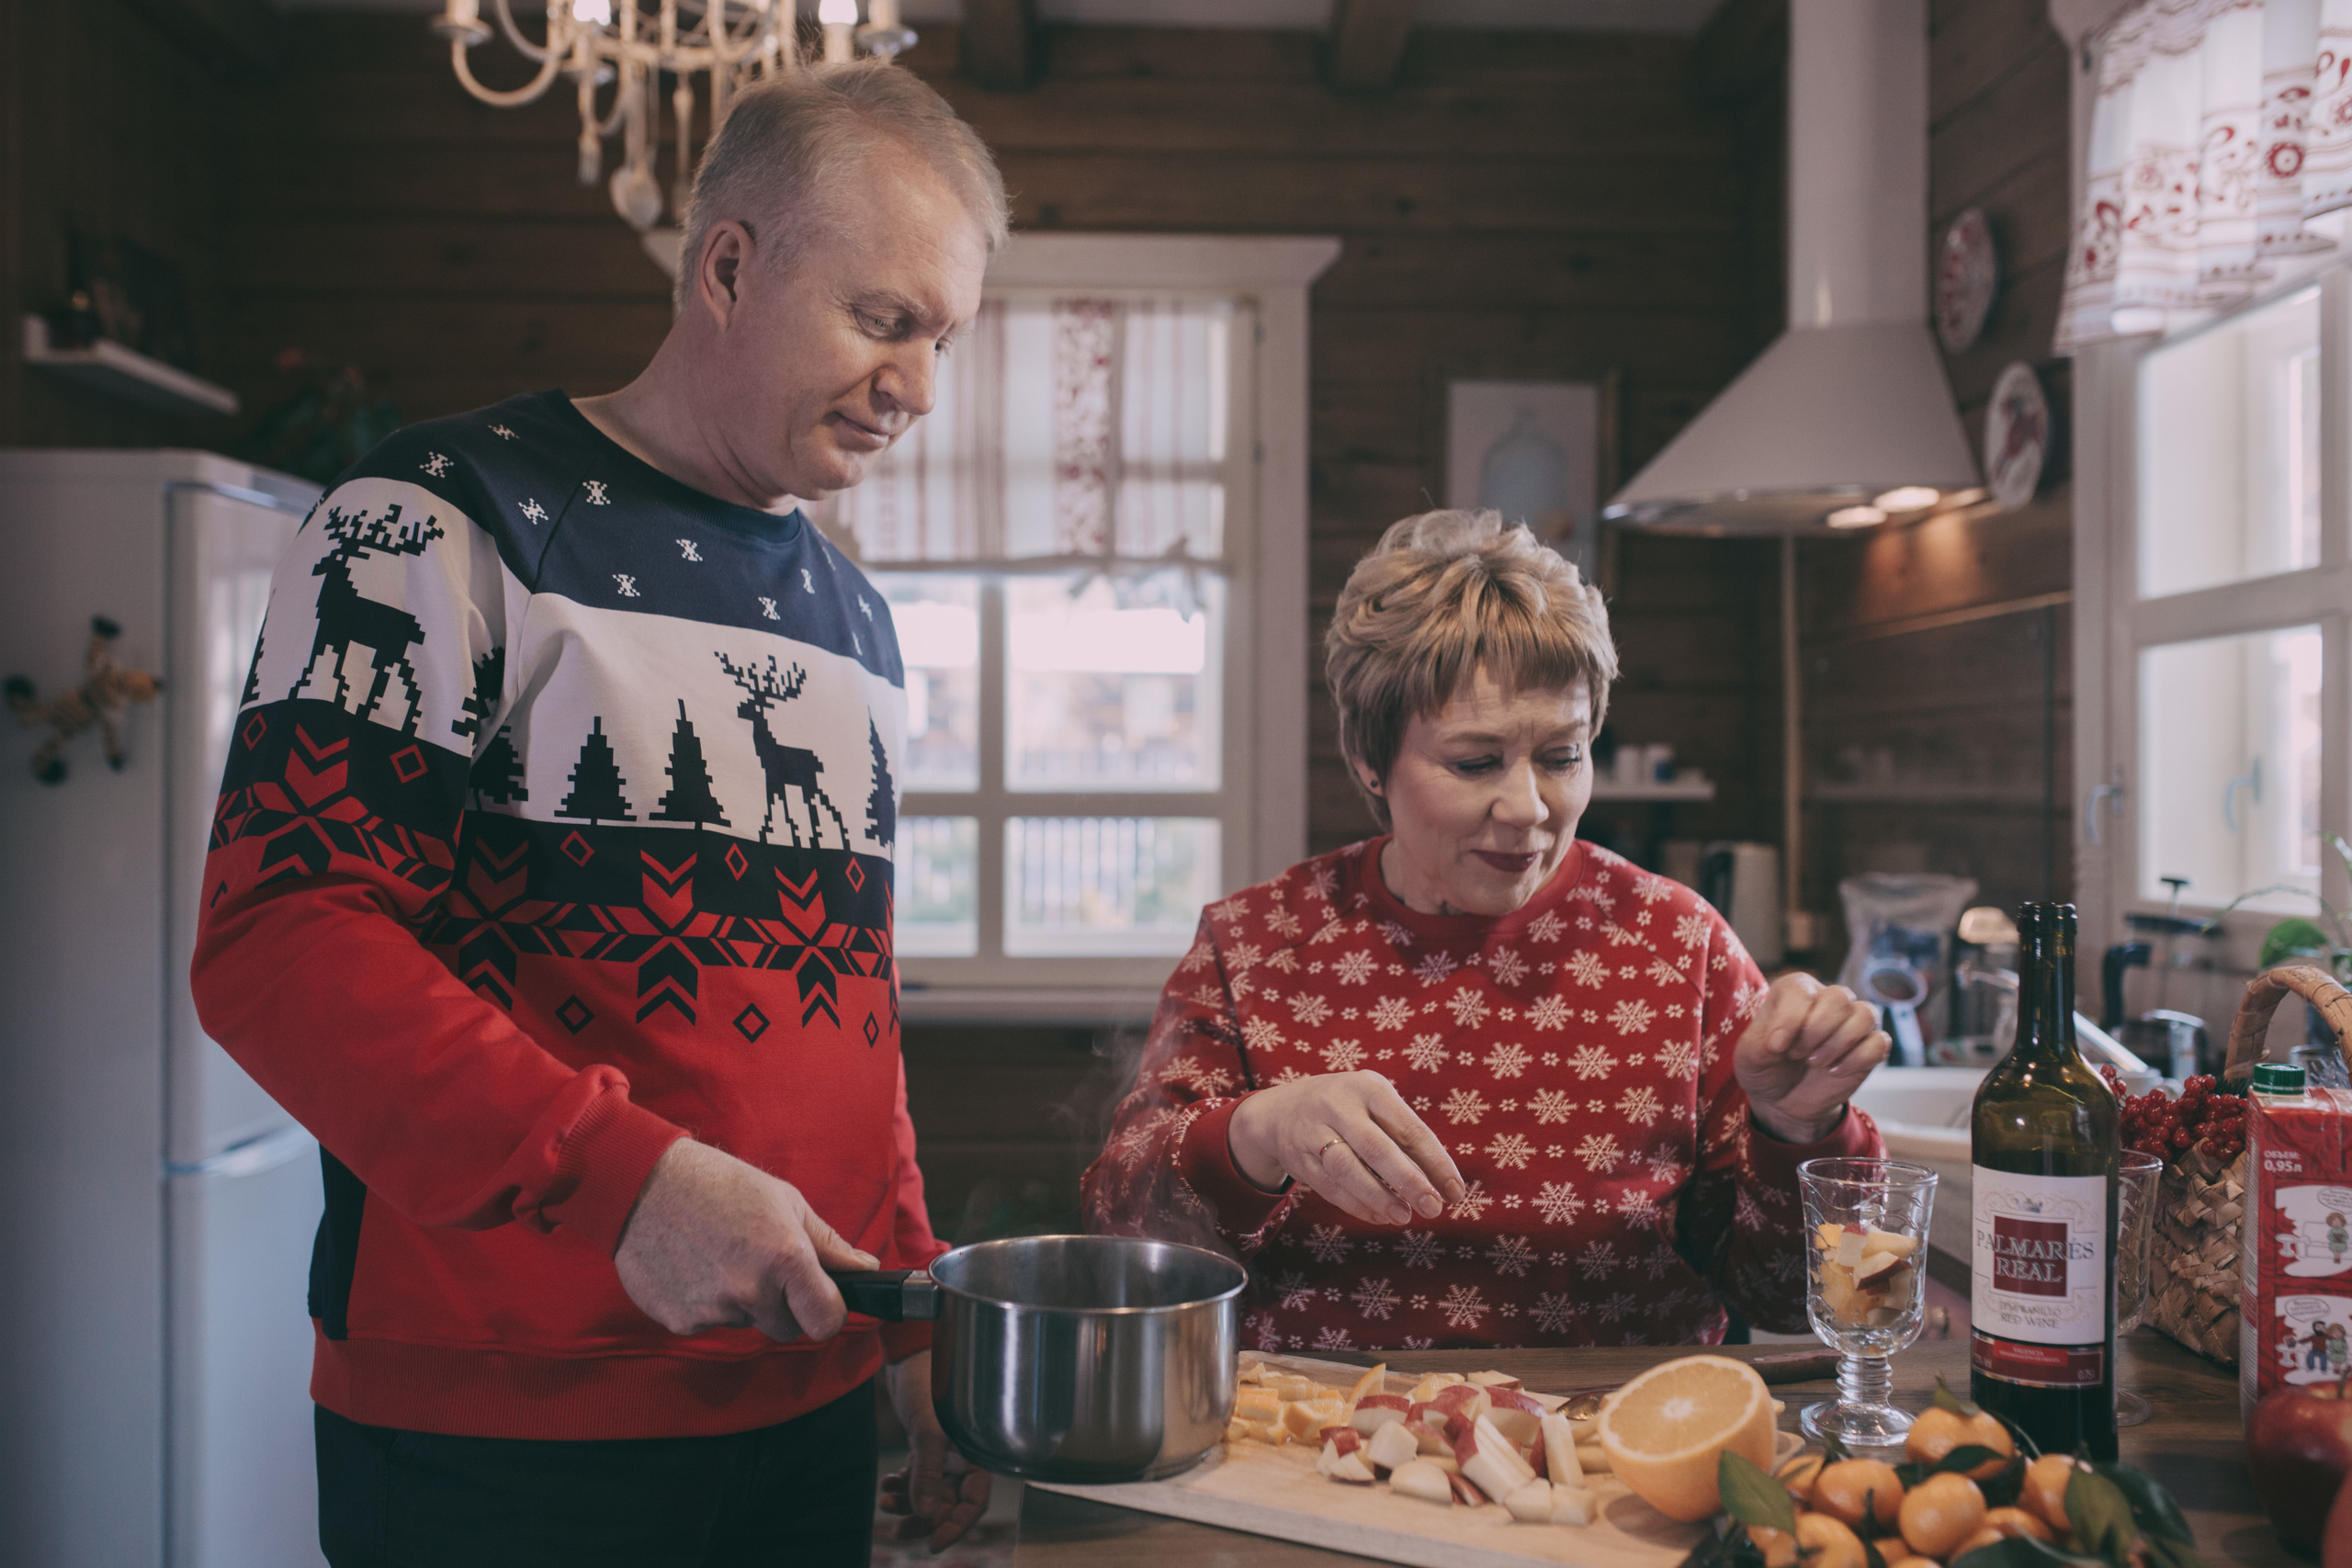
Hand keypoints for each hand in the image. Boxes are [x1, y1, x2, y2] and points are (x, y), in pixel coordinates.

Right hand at [613, 1139, 877, 1340]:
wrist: (642, 1184)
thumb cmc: (720, 1184)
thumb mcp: (785, 1200)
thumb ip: (828, 1243)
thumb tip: (866, 1268)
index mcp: (785, 1258)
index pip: (826, 1321)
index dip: (827, 1313)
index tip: (821, 1301)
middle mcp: (750, 1290)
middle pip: (786, 1329)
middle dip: (783, 1306)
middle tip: (761, 1264)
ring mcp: (712, 1309)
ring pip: (745, 1323)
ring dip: (741, 1301)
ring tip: (720, 1255)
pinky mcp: (678, 1321)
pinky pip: (708, 1323)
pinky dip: (706, 1302)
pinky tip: (694, 1265)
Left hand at [880, 1351, 990, 1550]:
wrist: (908, 1352)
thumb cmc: (927, 1382)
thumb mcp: (928, 1430)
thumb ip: (927, 1473)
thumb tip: (924, 1513)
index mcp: (977, 1453)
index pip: (974, 1503)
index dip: (955, 1526)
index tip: (932, 1544)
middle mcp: (964, 1456)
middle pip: (949, 1504)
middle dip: (924, 1519)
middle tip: (897, 1529)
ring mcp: (945, 1452)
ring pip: (930, 1494)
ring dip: (908, 1504)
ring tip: (884, 1502)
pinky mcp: (927, 1445)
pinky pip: (918, 1478)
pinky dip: (902, 1485)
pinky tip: (886, 1483)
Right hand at [1225, 1071, 1465, 1225]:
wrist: (1283, 1110)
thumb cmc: (1349, 1109)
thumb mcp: (1374, 1104)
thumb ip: (1404, 1136)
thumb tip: (1441, 1181)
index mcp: (1367, 1088)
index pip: (1408, 1128)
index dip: (1435, 1162)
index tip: (1456, 1191)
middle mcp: (1336, 1105)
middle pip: (1375, 1148)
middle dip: (1408, 1181)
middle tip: (1434, 1208)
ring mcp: (1312, 1131)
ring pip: (1347, 1170)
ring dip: (1379, 1197)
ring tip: (1404, 1216)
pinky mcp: (1297, 1158)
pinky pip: (1330, 1187)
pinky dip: (1357, 1205)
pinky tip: (1380, 1216)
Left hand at [1733, 973, 1889, 1142]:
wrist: (1782, 1100)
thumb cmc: (1765, 1068)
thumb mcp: (1749, 1058)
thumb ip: (1760, 1044)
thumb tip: (1780, 1042)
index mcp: (1794, 992)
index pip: (1802, 989)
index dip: (1790, 1019)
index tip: (1776, 1046)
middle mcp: (1826, 1000)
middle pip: (1840, 997)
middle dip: (1817, 1031)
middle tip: (1797, 1054)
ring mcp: (1851, 1023)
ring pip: (1866, 1014)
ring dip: (1839, 1043)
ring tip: (1815, 1062)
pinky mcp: (1868, 1047)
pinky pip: (1880, 1042)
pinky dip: (1858, 1059)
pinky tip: (1835, 1071)